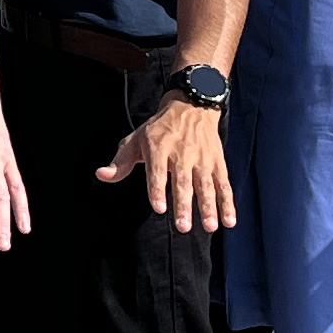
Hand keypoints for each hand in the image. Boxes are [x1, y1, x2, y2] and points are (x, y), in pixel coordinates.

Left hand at [98, 97, 235, 231]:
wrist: (192, 105)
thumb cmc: (159, 129)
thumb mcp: (136, 139)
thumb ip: (121, 161)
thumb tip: (102, 175)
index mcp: (159, 147)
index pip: (157, 171)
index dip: (157, 189)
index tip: (159, 208)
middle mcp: (181, 153)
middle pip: (182, 182)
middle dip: (184, 205)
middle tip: (183, 227)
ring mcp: (202, 159)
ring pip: (206, 185)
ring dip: (209, 207)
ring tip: (209, 227)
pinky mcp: (217, 163)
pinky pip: (224, 185)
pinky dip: (228, 203)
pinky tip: (230, 221)